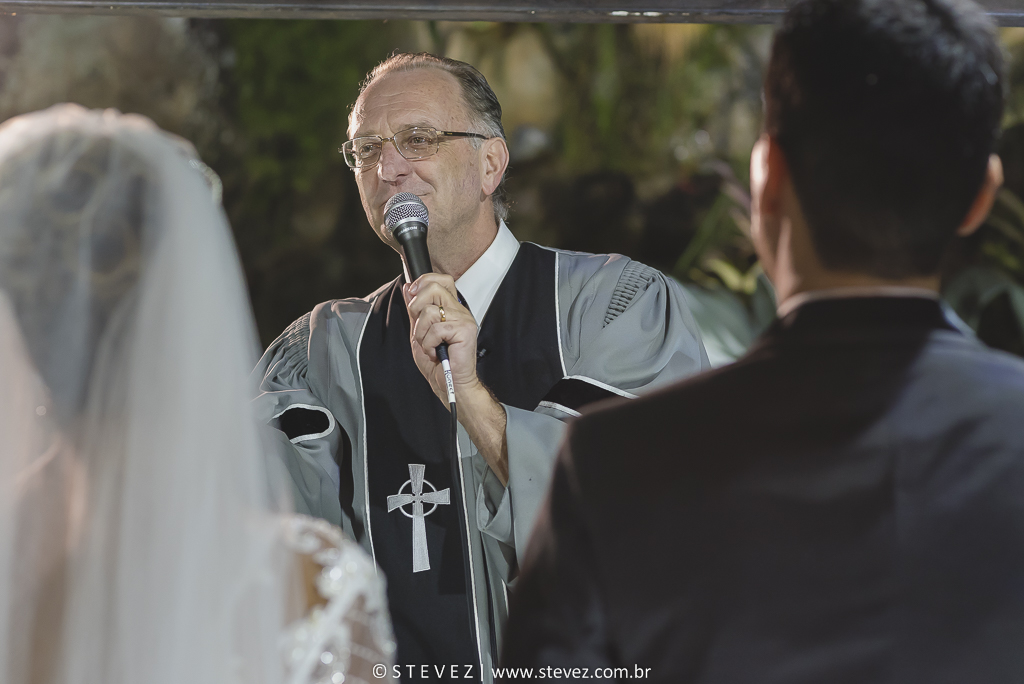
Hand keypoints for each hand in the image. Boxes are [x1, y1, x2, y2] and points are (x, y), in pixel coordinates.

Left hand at [403, 273, 480, 405]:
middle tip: (420, 327)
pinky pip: (435, 329)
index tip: (413, 294)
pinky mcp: (465, 331)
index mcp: (451, 309)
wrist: (450, 384)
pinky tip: (435, 352)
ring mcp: (464, 319)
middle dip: (416, 307)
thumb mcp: (419, 331)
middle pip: (434, 288)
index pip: (442, 280)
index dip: (424, 282)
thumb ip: (416, 310)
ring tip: (429, 345)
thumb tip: (408, 288)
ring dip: (421, 332)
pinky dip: (428, 344)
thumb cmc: (438, 363)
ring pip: (430, 311)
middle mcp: (460, 311)